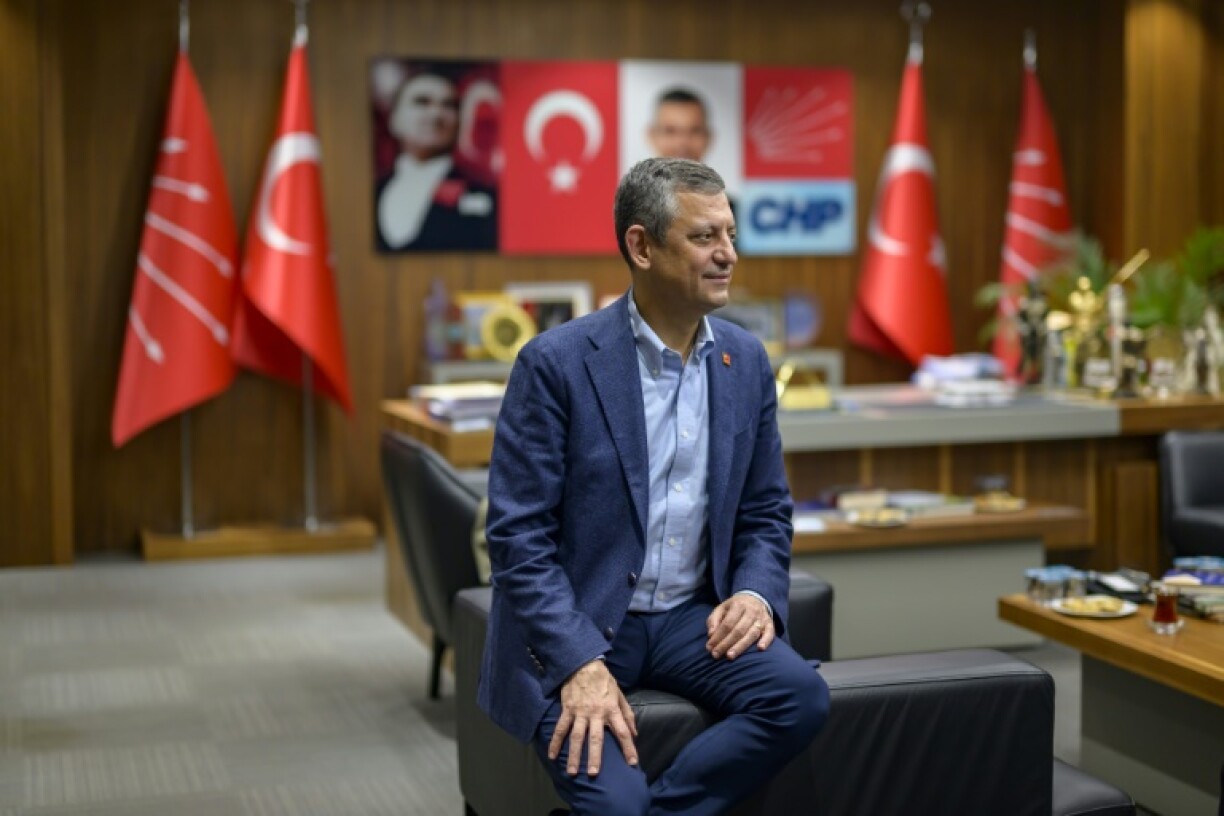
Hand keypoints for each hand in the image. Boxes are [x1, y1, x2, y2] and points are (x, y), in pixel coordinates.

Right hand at [547, 659, 637, 776]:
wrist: (583, 664)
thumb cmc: (604, 680)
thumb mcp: (619, 694)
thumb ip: (627, 714)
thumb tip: (634, 733)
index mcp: (611, 709)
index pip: (622, 731)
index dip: (628, 747)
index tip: (632, 763)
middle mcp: (596, 713)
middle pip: (596, 738)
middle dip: (595, 756)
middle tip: (593, 773)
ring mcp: (580, 712)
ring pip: (576, 736)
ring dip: (574, 755)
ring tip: (572, 772)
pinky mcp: (567, 709)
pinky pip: (561, 728)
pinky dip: (555, 742)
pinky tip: (552, 755)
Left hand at [706, 593, 774, 659]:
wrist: (754, 598)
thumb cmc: (734, 607)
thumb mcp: (721, 608)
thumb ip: (714, 620)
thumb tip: (711, 634)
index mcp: (738, 605)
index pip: (727, 623)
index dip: (718, 636)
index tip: (710, 648)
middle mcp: (751, 611)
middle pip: (739, 630)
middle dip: (726, 644)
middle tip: (716, 655)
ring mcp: (762, 618)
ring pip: (752, 634)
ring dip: (741, 646)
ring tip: (730, 656)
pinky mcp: (770, 624)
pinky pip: (770, 633)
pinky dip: (766, 641)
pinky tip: (760, 649)